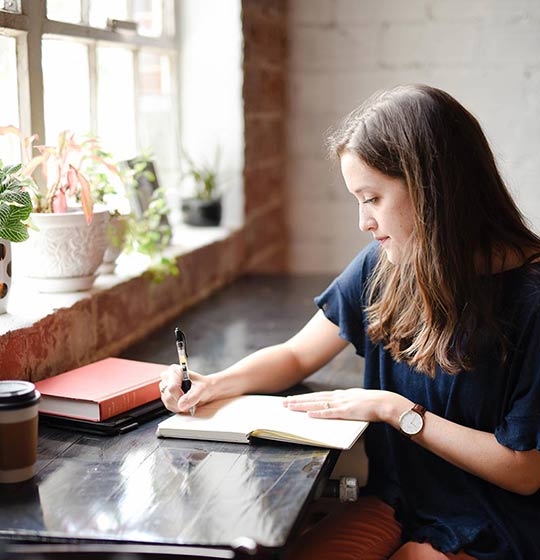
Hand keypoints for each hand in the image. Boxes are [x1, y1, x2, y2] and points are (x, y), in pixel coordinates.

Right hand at [159, 365, 212, 413]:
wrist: (207, 390)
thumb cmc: (204, 386)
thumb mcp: (202, 388)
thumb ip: (193, 396)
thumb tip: (181, 405)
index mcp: (175, 370)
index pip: (172, 387)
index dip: (180, 396)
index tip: (190, 398)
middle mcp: (167, 378)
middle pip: (168, 396)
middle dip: (181, 402)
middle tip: (191, 400)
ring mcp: (165, 388)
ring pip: (168, 402)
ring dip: (180, 406)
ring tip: (189, 400)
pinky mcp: (165, 397)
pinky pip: (169, 406)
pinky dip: (178, 408)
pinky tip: (185, 403)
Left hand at [283, 388, 404, 422]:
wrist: (385, 403)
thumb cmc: (374, 404)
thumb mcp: (356, 401)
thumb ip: (346, 404)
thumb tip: (338, 408)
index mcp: (341, 394)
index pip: (319, 395)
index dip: (305, 397)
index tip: (293, 399)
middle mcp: (338, 397)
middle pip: (314, 398)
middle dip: (298, 400)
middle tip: (284, 403)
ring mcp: (341, 403)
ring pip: (317, 404)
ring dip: (302, 405)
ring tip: (290, 407)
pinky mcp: (346, 411)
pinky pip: (329, 413)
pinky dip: (318, 413)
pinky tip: (308, 414)